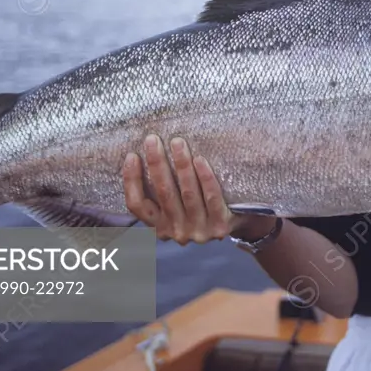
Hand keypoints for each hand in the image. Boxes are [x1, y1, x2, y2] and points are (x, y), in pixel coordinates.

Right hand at [122, 134, 275, 244]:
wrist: (238, 224)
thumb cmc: (200, 206)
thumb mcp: (176, 206)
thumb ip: (162, 190)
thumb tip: (146, 153)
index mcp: (158, 226)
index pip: (137, 205)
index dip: (131, 180)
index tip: (132, 155)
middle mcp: (175, 231)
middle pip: (163, 193)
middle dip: (157, 163)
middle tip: (153, 139)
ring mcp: (198, 231)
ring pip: (187, 193)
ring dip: (181, 165)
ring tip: (177, 142)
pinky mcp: (220, 225)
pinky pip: (211, 197)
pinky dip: (205, 177)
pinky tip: (200, 159)